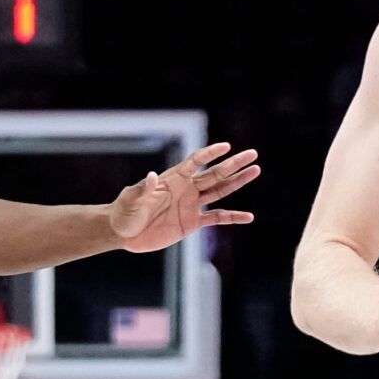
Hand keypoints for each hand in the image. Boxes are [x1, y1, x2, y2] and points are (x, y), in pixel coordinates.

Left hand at [106, 142, 258, 253]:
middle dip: (234, 164)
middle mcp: (186, 188)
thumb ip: (143, 189)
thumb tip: (152, 176)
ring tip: (255, 171)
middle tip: (253, 154)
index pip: (196, 161)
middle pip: (215, 173)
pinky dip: (232, 217)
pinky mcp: (192, 222)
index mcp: (173, 178)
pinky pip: (216, 218)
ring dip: (238, 182)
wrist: (124, 232)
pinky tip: (248, 217)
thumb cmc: (125, 211)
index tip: (226, 146)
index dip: (210, 153)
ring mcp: (191, 204)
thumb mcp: (131, 198)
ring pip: (220, 190)